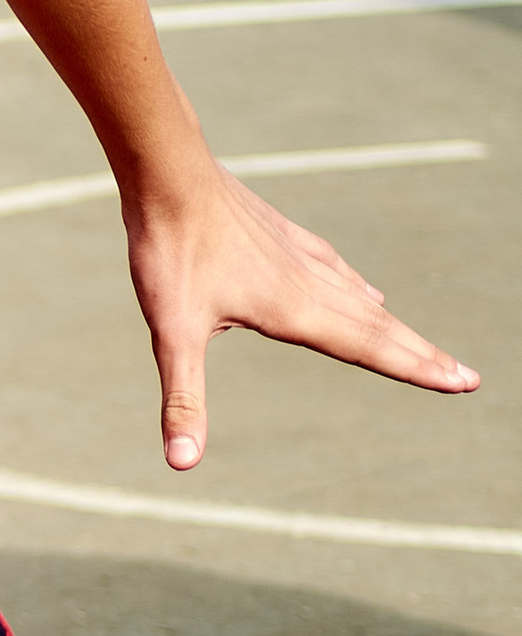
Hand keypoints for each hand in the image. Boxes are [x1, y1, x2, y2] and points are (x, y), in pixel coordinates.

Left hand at [126, 158, 478, 471]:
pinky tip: (364, 291)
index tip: (463, 382)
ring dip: (394, 327)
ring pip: (359, 298)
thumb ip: (181, 400)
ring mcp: (297, 255)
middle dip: (422, 355)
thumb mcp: (171, 334)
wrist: (168, 173)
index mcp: (295, 311)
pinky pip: (332, 267)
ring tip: (422, 347)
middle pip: (378, 327)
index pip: (370, 348)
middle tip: (466, 377)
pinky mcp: (279, 234)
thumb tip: (182, 462)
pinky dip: (356, 288)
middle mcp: (308, 283)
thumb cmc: (170, 253)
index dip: (417, 369)